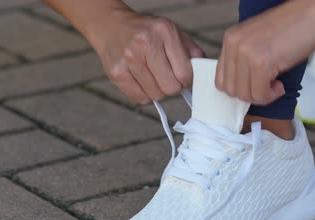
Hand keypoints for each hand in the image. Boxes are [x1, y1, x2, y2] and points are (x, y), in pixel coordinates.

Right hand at [88, 10, 203, 103]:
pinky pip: (140, 98)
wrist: (111, 25)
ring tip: (153, 77)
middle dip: (173, 87)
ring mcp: (129, 58)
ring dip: (158, 91)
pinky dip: (144, 94)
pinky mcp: (116, 72)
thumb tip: (203, 72)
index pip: (185, 73)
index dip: (186, 80)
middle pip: (171, 88)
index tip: (182, 77)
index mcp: (164, 32)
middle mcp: (145, 43)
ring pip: (156, 95)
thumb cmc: (147, 32)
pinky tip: (142, 80)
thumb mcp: (172, 32)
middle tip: (168, 78)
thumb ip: (191, 51)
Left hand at [215, 0, 314, 104]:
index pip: (221, 79)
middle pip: (231, 90)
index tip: (257, 85)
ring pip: (245, 95)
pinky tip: (281, 84)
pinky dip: (271, 95)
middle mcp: (234, 45)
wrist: (314, 11)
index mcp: (231, 39)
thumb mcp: (259, 40)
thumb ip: (245, 58)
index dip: (240, 88)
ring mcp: (246, 53)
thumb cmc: (294, 25)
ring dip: (262, 96)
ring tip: (276, 84)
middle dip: (251, 94)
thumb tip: (244, 86)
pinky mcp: (261, 62)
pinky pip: (260, 94)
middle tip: (269, 86)